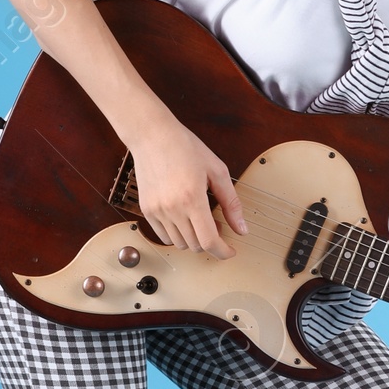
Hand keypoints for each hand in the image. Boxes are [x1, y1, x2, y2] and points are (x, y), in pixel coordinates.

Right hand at [129, 116, 246, 256]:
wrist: (153, 136)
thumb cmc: (185, 148)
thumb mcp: (217, 171)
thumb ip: (231, 203)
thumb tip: (241, 228)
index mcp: (193, 198)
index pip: (209, 241)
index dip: (223, 251)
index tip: (230, 251)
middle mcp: (172, 208)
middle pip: (196, 245)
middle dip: (211, 241)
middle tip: (216, 224)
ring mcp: (157, 211)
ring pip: (180, 244)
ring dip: (194, 239)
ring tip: (199, 218)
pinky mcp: (146, 210)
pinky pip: (163, 236)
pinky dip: (177, 234)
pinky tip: (184, 218)